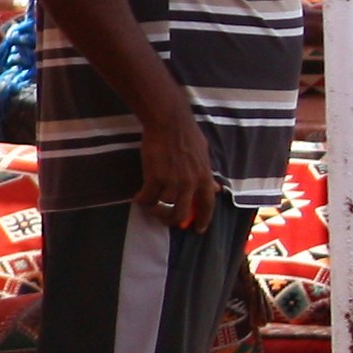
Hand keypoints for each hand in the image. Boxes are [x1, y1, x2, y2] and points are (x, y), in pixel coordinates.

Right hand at [132, 91, 219, 233]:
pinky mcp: (155, 177)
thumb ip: (207, 173)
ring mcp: (173, 180)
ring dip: (154, 207)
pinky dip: (142, 200)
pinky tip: (138, 197)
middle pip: (181, 213)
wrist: (169, 122)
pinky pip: (148, 197)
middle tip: (163, 217)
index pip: (207, 205)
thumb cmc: (187, 134)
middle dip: (171, 220)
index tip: (198, 230)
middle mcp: (190, 182)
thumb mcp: (203, 154)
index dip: (204, 220)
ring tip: (148, 201)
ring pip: (163, 205)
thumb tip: (214, 187)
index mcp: (204, 177)